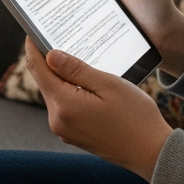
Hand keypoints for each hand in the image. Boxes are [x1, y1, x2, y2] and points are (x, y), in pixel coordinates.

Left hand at [25, 38, 171, 180]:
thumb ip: (76, 70)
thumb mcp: (108, 85)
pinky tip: (85, 83)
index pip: (38, 70)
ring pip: (55, 93)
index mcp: (64, 105)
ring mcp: (64, 130)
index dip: (33, 48)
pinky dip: (70, 91)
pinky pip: (64, 106)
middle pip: (46, 81)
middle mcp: (58, 121)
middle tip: (61, 38)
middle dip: (51, 61)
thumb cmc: (135, 117)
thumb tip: (50, 55)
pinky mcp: (72, 135)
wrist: (151, 153)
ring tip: (78, 59)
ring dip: (63, 77)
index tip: (32, 31)